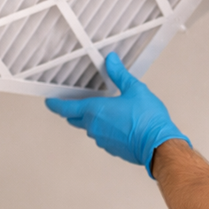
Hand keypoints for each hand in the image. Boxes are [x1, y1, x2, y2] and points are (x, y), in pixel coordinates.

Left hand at [44, 52, 189, 176]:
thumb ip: (119, 75)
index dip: (55, 104)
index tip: (49, 101)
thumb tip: (110, 61)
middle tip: (76, 101)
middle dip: (73, 110)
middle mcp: (94, 126)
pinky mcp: (111, 148)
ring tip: (104, 109)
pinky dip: (104, 128)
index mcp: (95, 110)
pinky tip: (117, 122)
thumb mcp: (134, 89)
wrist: (159, 145)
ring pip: (89, 127)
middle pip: (75, 118)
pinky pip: (102, 136)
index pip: (65, 108)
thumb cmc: (147, 119)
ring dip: (92, 119)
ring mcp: (101, 139)